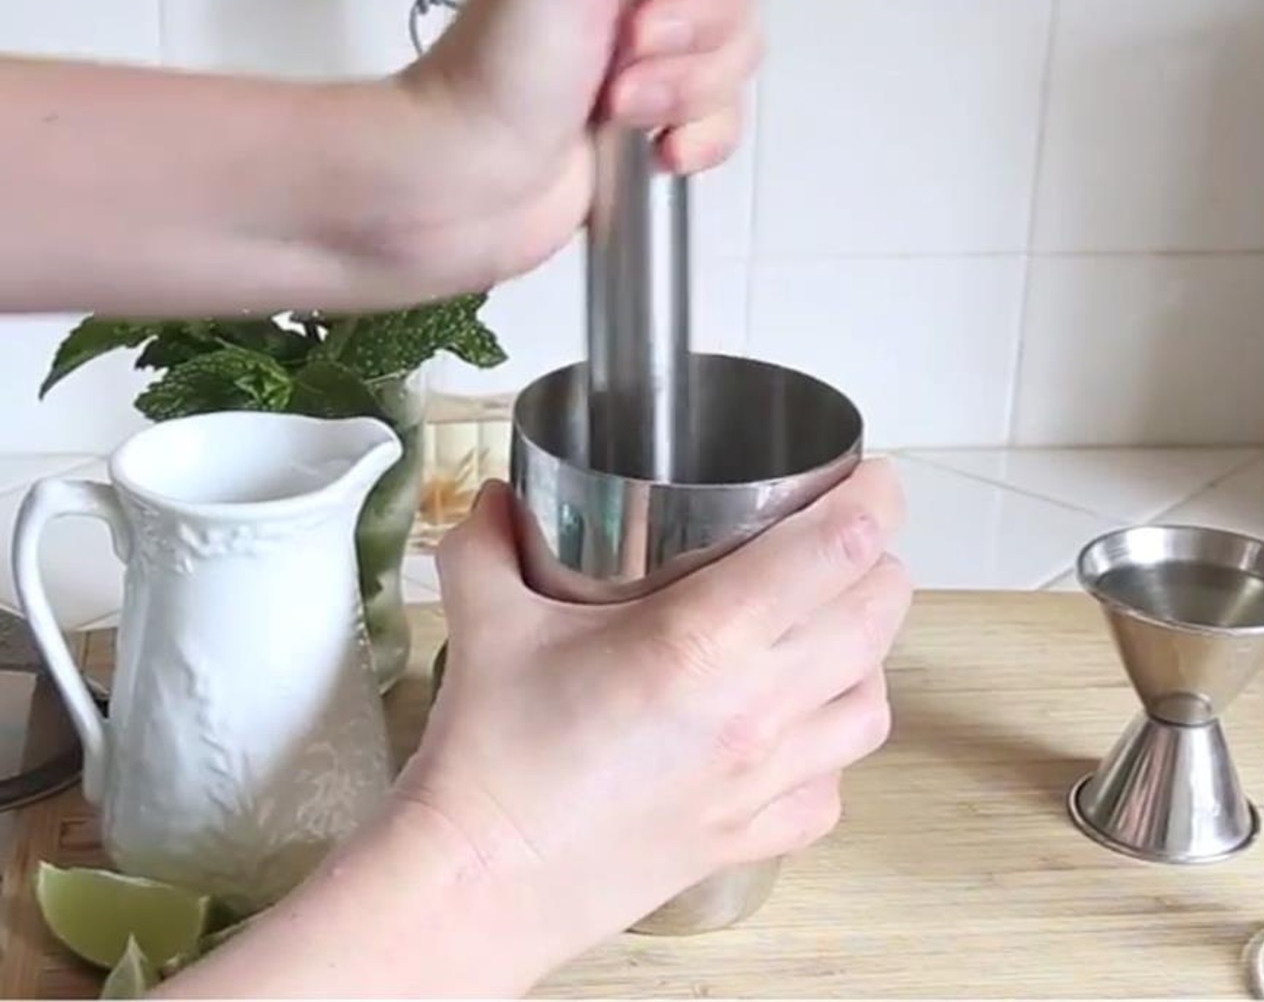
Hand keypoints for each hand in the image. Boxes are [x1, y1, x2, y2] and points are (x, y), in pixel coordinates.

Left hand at [383, 0, 812, 294]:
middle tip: (622, 51)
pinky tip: (652, 152)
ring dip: (682, 92)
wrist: (463, 182)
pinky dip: (697, 140)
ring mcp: (648, 54)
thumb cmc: (502, 60)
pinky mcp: (655, 122)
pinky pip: (727, 120)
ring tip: (613, 107)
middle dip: (692, 31)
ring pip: (737, 58)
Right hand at [393, 458, 910, 980]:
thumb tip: (498, 496)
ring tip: (825, 628)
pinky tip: (795, 727)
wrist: (481, 881)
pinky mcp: (753, 837)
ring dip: (867, 653)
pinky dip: (834, 746)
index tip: (868, 478)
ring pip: (875, 703)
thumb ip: (488, 542)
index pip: (837, 548)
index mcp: (702, 638)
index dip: (872, 499)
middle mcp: (756, 708)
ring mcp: (765, 781)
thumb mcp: (484, 621)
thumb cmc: (489, 755)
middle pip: (878, 614)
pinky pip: (836, 785)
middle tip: (838, 541)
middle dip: (875, 562)